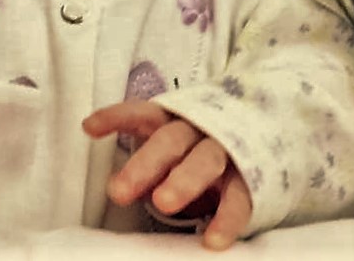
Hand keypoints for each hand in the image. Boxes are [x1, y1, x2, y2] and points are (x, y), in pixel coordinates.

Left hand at [82, 100, 251, 250]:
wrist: (265, 129)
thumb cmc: (202, 146)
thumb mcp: (174, 147)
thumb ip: (150, 164)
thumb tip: (121, 188)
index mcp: (174, 119)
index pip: (141, 113)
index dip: (116, 117)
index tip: (89, 127)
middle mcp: (199, 129)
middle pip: (170, 140)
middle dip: (144, 164)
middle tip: (118, 191)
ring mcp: (227, 149)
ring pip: (205, 160)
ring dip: (183, 180)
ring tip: (161, 204)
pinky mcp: (251, 175)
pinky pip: (239, 196)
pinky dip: (226, 218)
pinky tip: (212, 239)